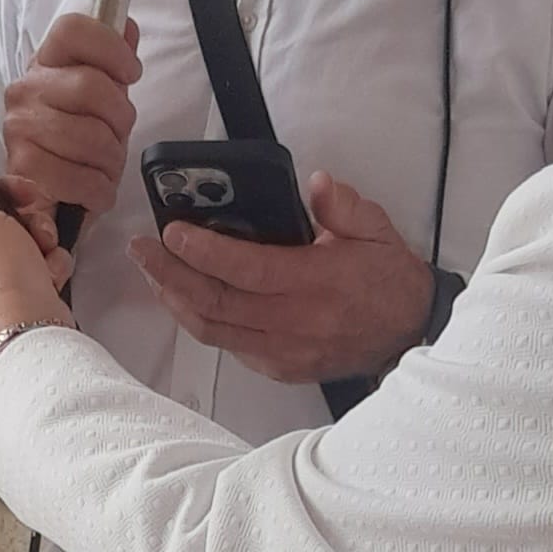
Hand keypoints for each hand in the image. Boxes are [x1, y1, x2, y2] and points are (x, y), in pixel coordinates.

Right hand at [1, 14, 141, 218]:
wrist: (49, 192)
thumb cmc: (78, 141)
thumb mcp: (103, 97)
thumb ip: (113, 60)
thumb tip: (125, 25)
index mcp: (46, 64)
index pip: (72, 30)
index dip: (110, 47)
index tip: (130, 72)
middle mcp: (26, 89)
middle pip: (92, 86)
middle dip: (119, 120)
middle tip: (113, 136)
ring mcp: (20, 127)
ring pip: (93, 136)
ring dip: (110, 160)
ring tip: (100, 164)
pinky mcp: (23, 167)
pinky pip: (83, 178)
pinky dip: (98, 190)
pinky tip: (90, 187)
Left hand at [128, 172, 431, 382]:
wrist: (411, 332)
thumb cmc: (386, 276)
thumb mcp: (375, 228)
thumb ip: (343, 205)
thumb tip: (316, 183)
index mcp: (319, 284)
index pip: (249, 271)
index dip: (205, 252)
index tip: (172, 231)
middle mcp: (298, 323)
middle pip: (218, 303)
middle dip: (170, 274)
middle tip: (141, 248)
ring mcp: (286, 352)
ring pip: (214, 329)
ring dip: (175, 299)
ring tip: (151, 270)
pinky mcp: (281, 368)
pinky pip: (229, 345)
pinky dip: (199, 321)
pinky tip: (181, 296)